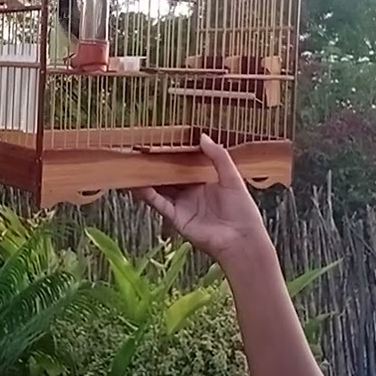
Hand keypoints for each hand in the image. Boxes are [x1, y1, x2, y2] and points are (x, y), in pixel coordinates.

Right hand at [132, 134, 271, 266]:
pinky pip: (159, 203)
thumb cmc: (242, 210)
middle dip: (157, 166)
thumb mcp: (232, 177)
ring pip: (160, 189)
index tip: (163, 141)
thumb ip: (218, 156)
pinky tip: (138, 183)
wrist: (241, 239)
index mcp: (204, 182)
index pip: (185, 165)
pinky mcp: (176, 217)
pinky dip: (148, 194)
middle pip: (169, 176)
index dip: (174, 155)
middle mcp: (190, 193)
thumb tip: (202, 136)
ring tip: (134, 165)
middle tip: (142, 151)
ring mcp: (182, 205)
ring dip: (148, 178)